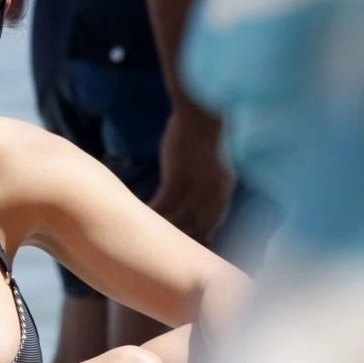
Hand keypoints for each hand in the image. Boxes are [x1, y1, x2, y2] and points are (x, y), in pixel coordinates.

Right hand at [149, 110, 235, 243]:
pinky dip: (150, 215)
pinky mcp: (177, 179)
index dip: (196, 243)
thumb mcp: (214, 166)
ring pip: (177, 223)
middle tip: (158, 250)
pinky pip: (162, 208)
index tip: (181, 251)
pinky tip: (139, 217)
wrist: (202, 110)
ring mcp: (196, 189)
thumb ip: (208, 186)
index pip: (211, 228)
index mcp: (224, 193)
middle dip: (178, 244)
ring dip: (160, 231)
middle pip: (195, 232)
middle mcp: (213, 196)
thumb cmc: (203, 133)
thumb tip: (194, 199)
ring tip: (142, 237)